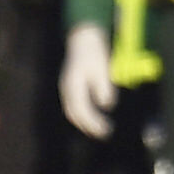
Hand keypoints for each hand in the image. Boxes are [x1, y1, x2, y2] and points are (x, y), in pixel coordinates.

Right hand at [59, 24, 114, 139]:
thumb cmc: (95, 53)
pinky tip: (94, 119)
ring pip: (72, 111)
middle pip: (73, 113)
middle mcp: (66, 88)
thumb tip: (107, 105)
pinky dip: (82, 115)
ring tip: (100, 130)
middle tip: (105, 134)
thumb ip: (104, 86)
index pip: (81, 109)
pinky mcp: (69, 88)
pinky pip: (73, 106)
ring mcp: (66, 88)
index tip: (106, 130)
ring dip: (84, 123)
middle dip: (88, 126)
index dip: (92, 122)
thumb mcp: (103, 68)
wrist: (83, 39)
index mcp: (73, 84)